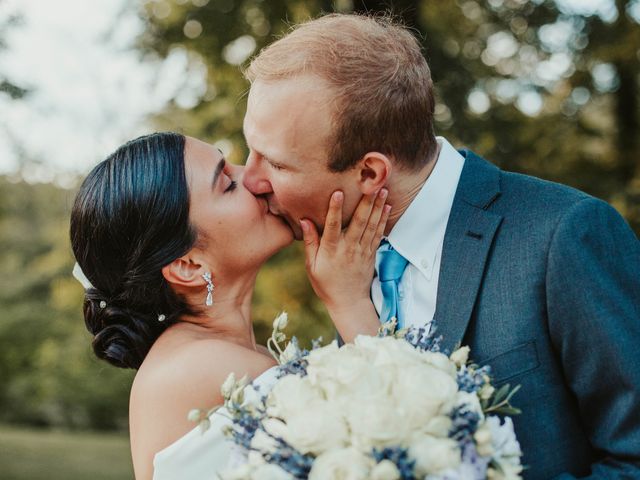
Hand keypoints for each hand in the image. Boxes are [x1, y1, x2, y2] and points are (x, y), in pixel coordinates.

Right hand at [301, 189, 390, 316]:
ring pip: (371, 225)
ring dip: (378, 206)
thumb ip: (310, 242)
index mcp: (331, 250)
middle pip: (358, 222)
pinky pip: (378, 233)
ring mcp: (362, 251)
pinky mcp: (371, 254)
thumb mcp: (312, 266)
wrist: (349, 302)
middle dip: (366, 202)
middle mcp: (349, 248)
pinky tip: (387, 206)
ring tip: (382, 189)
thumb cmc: (326, 284)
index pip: (333, 226)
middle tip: (371, 184)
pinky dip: (383, 219)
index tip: (338, 192)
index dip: (335, 209)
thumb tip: (305, 220)